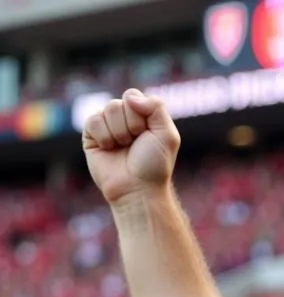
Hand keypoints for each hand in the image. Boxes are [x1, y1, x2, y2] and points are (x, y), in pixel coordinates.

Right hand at [82, 89, 180, 206]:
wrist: (138, 188)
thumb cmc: (155, 165)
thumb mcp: (167, 135)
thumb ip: (156, 107)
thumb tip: (130, 98)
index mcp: (142, 115)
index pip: (132, 96)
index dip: (139, 115)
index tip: (146, 134)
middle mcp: (124, 118)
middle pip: (118, 103)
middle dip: (130, 125)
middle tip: (134, 144)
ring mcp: (107, 126)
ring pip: (106, 110)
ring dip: (118, 132)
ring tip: (123, 148)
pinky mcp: (91, 135)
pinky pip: (92, 121)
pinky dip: (104, 137)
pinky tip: (109, 149)